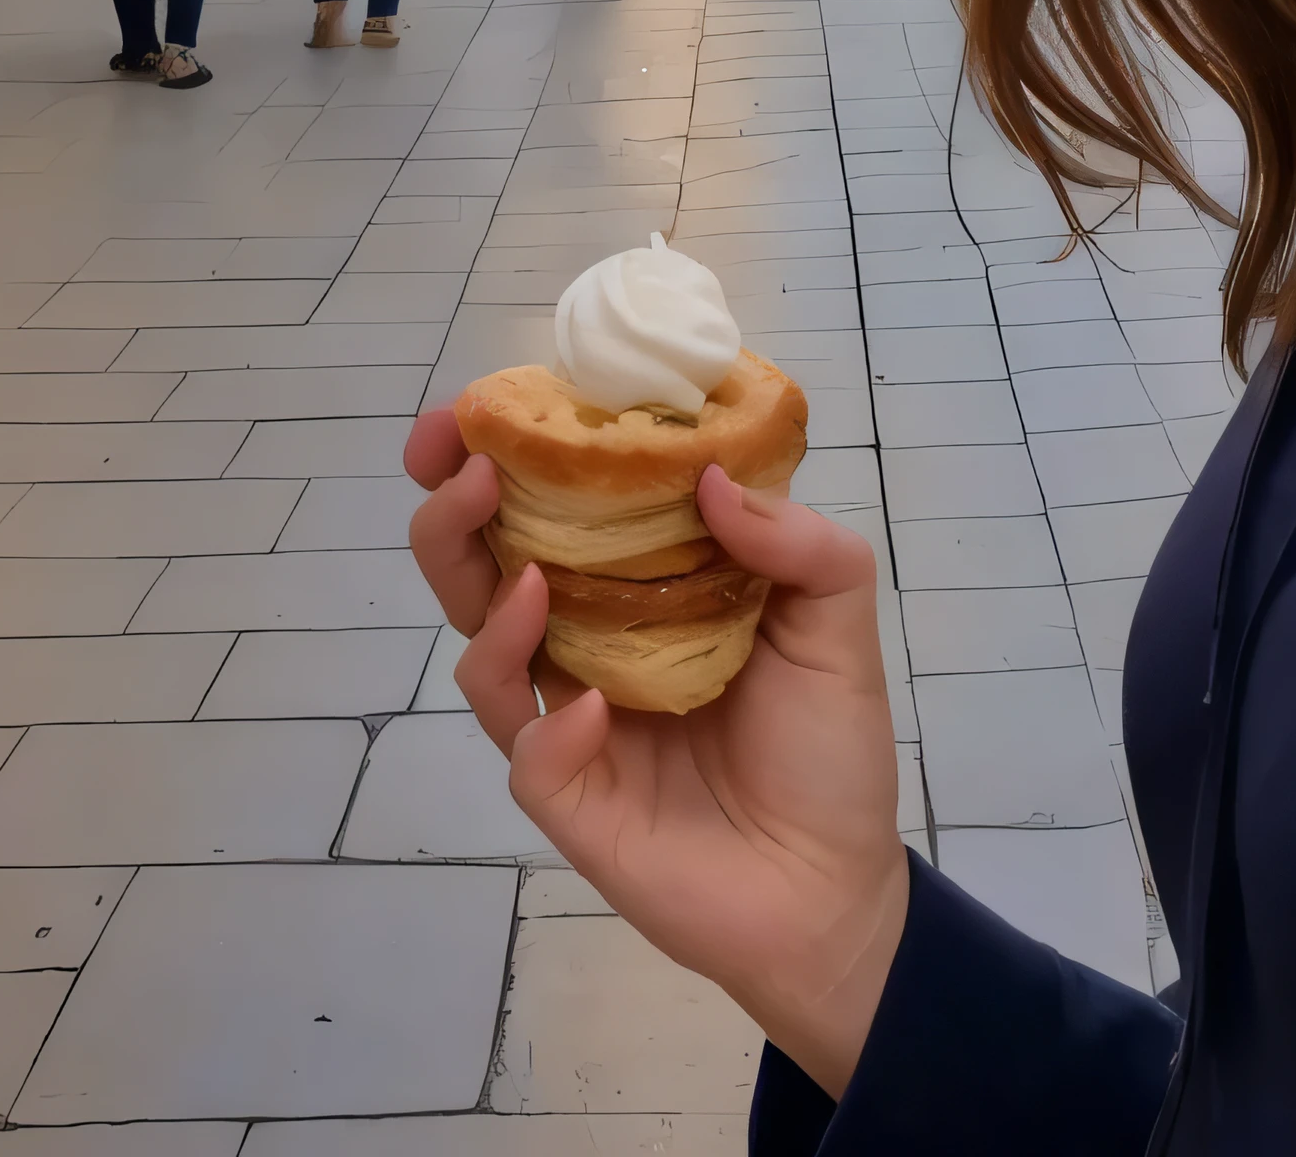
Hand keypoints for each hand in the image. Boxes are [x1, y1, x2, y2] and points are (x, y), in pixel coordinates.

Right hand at [405, 412, 907, 1097]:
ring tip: (523, 573)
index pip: (566, 501)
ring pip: (481, 648)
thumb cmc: (827, 749)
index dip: (522, 449)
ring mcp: (569, 719)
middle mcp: (591, 639)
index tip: (491, 404)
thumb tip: (709, 480)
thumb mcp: (838, 620)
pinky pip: (527, 751)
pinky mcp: (568, 798)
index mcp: (645, 584)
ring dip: (483, 596)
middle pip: (488, 563)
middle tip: (459, 460)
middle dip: (456, 507)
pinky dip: (547, 723)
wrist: (828, 891)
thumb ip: (797, 541)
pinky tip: (591, 708)